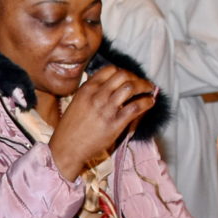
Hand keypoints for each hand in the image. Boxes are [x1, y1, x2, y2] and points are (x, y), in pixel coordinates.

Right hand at [48, 66, 155, 180]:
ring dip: (144, 86)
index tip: (129, 78)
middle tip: (142, 84)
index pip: (110, 69)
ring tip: (149, 90)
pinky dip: (146, 102)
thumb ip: (92, 92)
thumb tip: (111, 87)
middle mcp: (97, 95)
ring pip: (131, 87)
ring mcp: (106, 108)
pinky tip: (150, 102)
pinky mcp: (115, 123)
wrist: (67, 148)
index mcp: (87, 88)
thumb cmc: (70, 128)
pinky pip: (135, 107)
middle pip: (123, 75)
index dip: (123, 72)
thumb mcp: (77, 103)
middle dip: (136, 77)